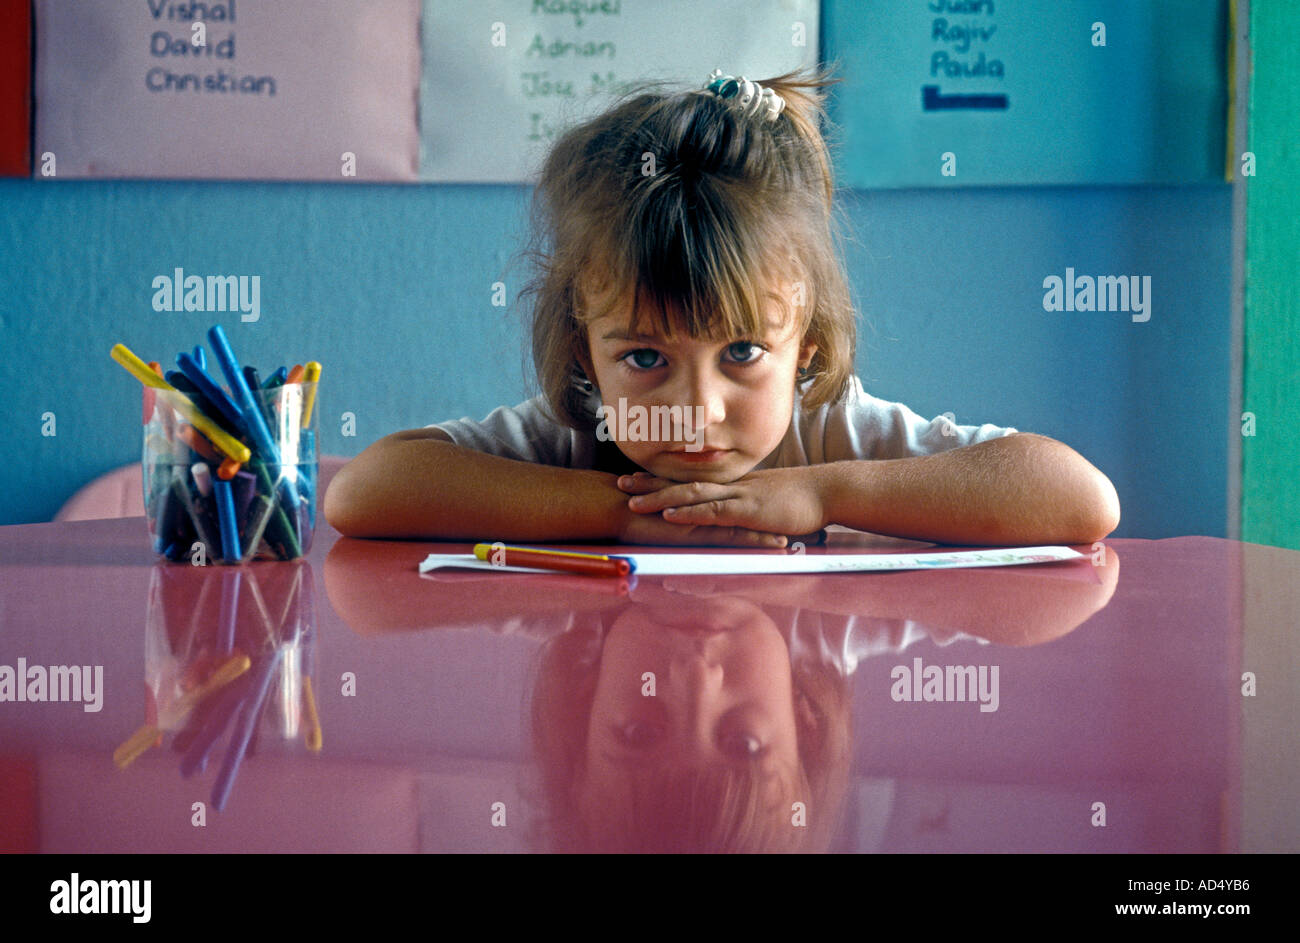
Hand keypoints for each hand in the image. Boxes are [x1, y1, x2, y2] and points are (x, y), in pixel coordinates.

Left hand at [617, 466, 831, 541]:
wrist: (829, 491)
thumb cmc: (804, 498)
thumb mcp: (770, 502)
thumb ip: (751, 508)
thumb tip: (740, 516)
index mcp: (734, 485)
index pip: (692, 480)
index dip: (664, 480)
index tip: (639, 479)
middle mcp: (731, 487)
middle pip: (683, 482)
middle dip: (650, 483)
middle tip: (621, 484)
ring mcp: (738, 497)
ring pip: (692, 494)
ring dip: (660, 498)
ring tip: (633, 502)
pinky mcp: (748, 511)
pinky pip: (713, 511)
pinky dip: (689, 512)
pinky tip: (670, 515)